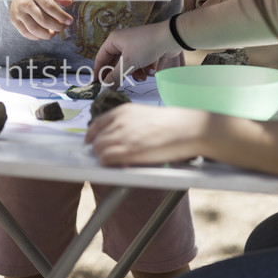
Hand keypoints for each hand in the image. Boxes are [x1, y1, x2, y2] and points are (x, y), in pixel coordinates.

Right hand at [9, 0, 72, 39]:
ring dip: (47, 35)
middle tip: (63, 27)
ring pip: (34, 30)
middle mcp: (24, 3)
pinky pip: (26, 33)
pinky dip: (37, 37)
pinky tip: (44, 33)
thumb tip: (69, 3)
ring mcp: (18, 12)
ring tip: (55, 32)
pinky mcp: (14, 19)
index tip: (70, 21)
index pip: (50, 7)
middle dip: (57, 27)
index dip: (61, 16)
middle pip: (43, 20)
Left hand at [85, 103, 206, 165]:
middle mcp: (119, 121)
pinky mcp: (129, 149)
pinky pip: (106, 158)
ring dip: (103, 157)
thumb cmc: (170, 124)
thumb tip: (117, 136)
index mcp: (123, 111)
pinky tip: (118, 166)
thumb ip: (128, 124)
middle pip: (96, 138)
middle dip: (98, 149)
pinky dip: (108, 164)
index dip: (92, 136)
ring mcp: (123, 134)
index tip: (91, 144)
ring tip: (115, 163)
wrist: (186, 127)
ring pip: (99, 149)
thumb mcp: (143, 116)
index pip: (96, 124)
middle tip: (106, 157)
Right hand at [93, 24, 174, 86]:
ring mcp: (134, 45)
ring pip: (128, 65)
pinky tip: (150, 69)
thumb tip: (104, 87)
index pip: (101, 58)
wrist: (170, 38)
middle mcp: (122, 42)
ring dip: (134, 73)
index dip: (99, 72)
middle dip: (120, 74)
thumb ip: (115, 76)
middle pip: (115, 63)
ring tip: (142, 77)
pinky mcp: (145, 50)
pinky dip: (143, 68)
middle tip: (119, 86)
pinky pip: (138, 63)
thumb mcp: (128, 63)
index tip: (98, 85)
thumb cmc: (146, 46)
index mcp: (114, 40)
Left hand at [183, 0, 236, 11]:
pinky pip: (224, 7)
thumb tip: (190, 18)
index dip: (204, 10)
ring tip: (201, 1)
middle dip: (206, 11)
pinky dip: (214, 7)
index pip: (213, 2)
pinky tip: (206, 1)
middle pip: (218, 7)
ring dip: (210, 9)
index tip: (194, 13)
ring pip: (221, 9)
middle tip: (195, 8)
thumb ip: (189, 2)